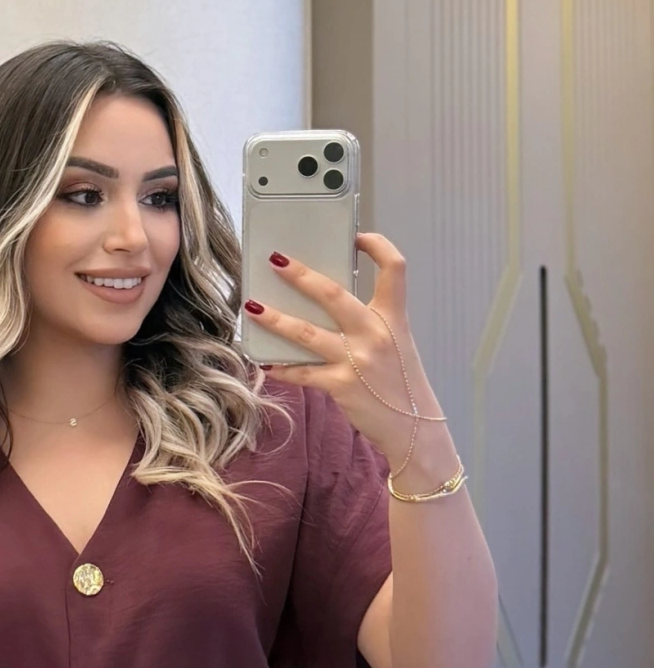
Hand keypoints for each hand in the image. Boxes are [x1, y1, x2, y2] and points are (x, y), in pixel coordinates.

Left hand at [246, 231, 454, 475]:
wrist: (415, 430)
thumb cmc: (401, 385)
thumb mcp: (396, 345)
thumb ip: (370, 323)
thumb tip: (326, 304)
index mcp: (394, 317)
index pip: (394, 268)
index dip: (377, 245)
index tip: (356, 236)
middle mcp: (375, 333)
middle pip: (333, 293)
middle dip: (300, 275)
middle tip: (276, 260)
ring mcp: (357, 360)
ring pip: (306, 332)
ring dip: (275, 318)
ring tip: (252, 306)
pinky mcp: (340, 386)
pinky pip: (302, 372)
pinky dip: (282, 368)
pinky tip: (264, 362)